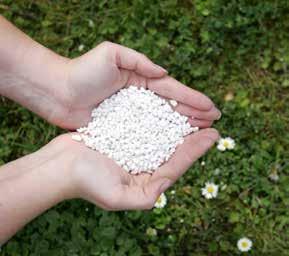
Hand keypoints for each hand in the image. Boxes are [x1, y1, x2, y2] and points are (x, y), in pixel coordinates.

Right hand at [51, 129, 218, 209]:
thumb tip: (168, 184)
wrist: (60, 166)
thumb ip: (147, 196)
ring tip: (196, 115)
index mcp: (145, 182)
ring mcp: (133, 151)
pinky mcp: (124, 137)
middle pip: (173, 151)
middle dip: (193, 138)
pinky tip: (169, 109)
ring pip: (162, 137)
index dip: (195, 151)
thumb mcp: (118, 197)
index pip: (176, 166)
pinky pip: (146, 126)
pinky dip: (159, 119)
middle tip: (212, 123)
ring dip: (179, 126)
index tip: (213, 136)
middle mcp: (142, 167)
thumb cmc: (86, 182)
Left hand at [55, 42, 220, 128]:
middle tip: (214, 122)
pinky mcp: (122, 127)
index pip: (171, 90)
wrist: (57, 92)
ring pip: (162, 121)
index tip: (211, 108)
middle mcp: (139, 97)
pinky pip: (146, 133)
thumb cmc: (82, 72)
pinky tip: (174, 144)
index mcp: (140, 79)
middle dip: (193, 113)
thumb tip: (164, 73)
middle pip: (171, 106)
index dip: (192, 99)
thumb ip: (138, 61)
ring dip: (182, 126)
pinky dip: (161, 138)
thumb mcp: (110, 55)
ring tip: (202, 132)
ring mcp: (132, 113)